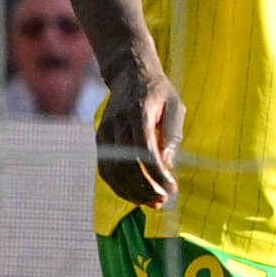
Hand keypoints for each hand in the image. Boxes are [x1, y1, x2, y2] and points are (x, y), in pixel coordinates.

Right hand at [93, 62, 179, 206]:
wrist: (129, 74)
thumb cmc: (158, 92)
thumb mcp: (175, 104)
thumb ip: (172, 133)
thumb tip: (167, 164)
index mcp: (138, 112)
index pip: (144, 150)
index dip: (157, 173)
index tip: (172, 189)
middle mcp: (117, 123)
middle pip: (126, 165)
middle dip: (145, 188)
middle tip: (163, 200)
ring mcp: (105, 132)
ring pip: (113, 172)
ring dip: (133, 192)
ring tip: (153, 202)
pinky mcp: (100, 141)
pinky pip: (106, 170)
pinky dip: (120, 187)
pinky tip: (136, 196)